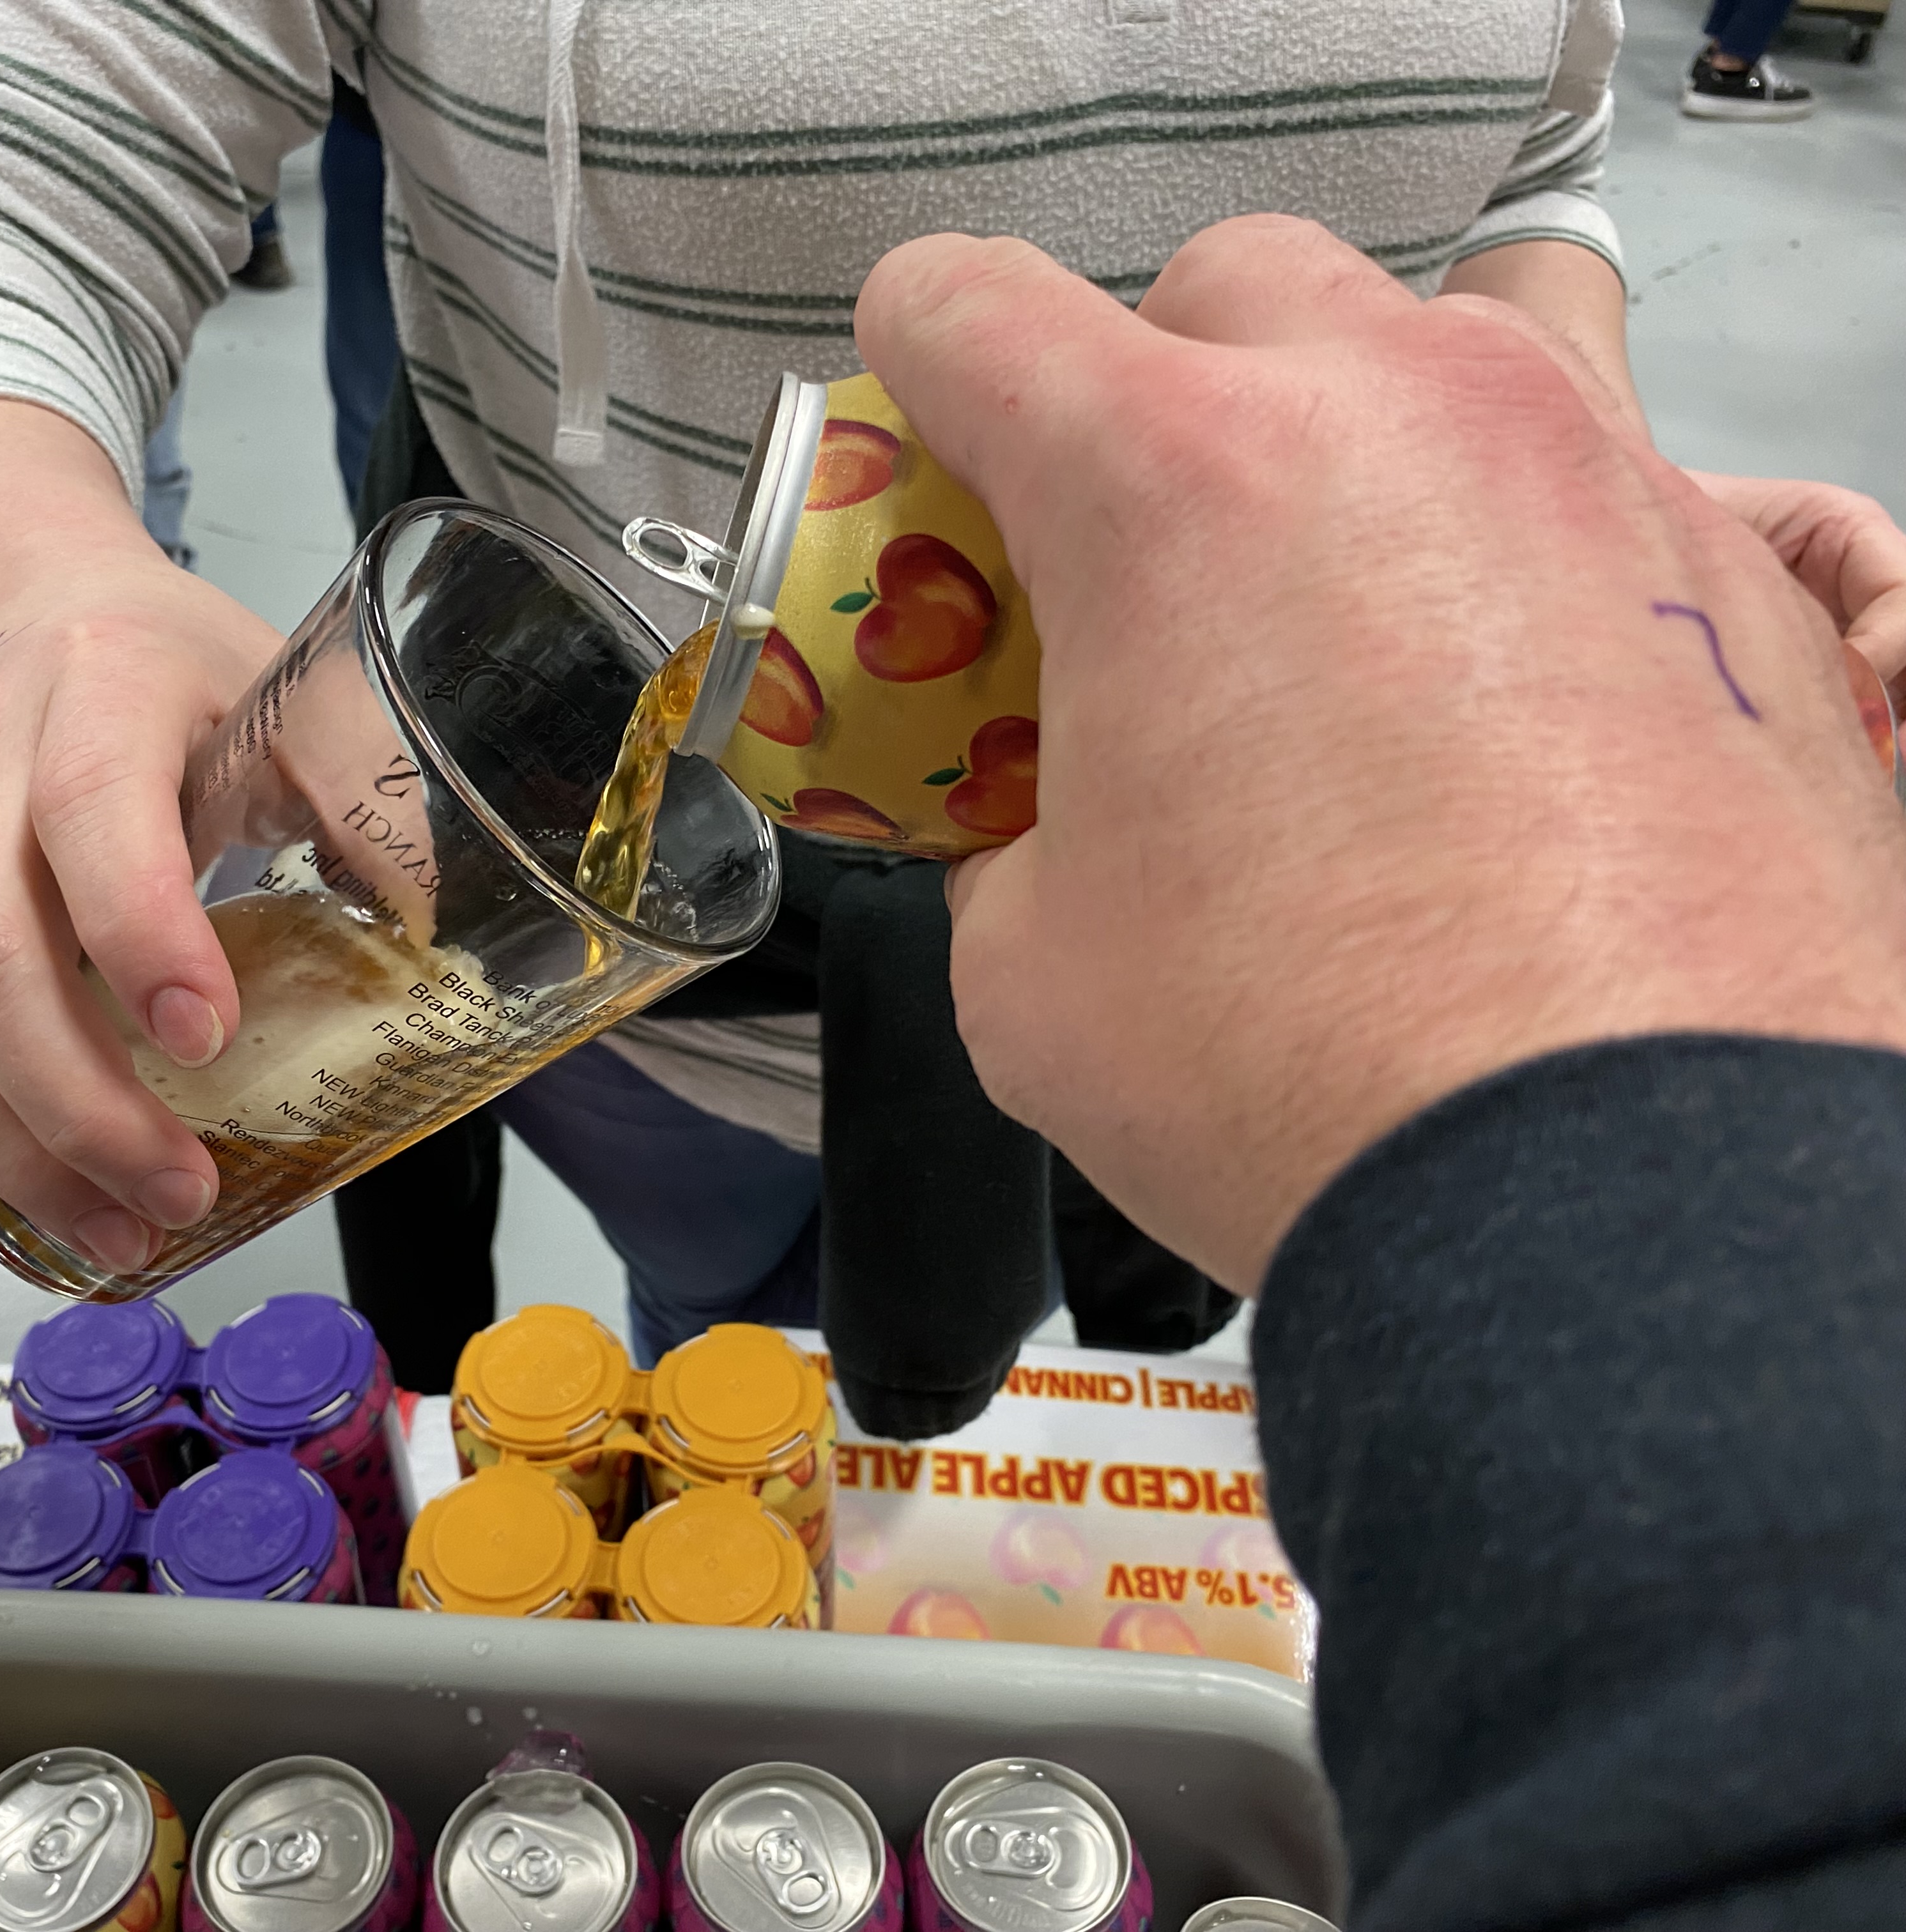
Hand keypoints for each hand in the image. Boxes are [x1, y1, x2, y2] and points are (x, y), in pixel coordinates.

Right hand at [0, 400, 282, 1281]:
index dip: (142, 933)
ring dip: (16, 1158)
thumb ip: (369, 798)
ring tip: (117, 1243)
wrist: (34, 606)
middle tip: (178, 1196)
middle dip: (81, 1104)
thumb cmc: (180, 660)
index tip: (207, 1037)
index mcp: (97, 695)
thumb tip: (446, 940)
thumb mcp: (297, 685)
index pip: (92, 816)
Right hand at [854, 217, 1905, 1289]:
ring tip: (1342, 571)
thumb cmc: (1326, 1075)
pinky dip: (1518, 534)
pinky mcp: (1730, 563)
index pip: (977, 305)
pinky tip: (1493, 688)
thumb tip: (1036, 836)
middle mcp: (1391, 418)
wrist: (1621, 1189)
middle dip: (1152, 386)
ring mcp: (1586, 466)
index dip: (917, 360)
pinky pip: (1599, 465)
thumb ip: (1009, 845)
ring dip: (1361, 415)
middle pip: (1223, 284)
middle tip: (1134, 550)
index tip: (927, 434)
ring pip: (1446, 326)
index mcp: (1168, 484)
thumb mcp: (1038, 975)